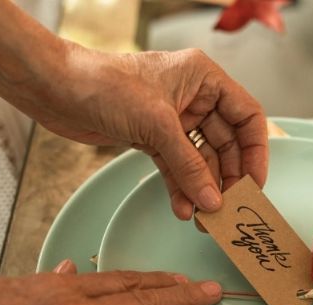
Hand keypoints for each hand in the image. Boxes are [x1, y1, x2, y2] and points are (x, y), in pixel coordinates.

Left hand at [33, 46, 268, 220]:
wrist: (56, 89)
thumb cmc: (103, 84)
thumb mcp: (156, 125)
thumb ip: (189, 165)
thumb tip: (213, 200)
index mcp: (204, 78)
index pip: (247, 116)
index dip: (256, 152)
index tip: (255, 184)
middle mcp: (193, 97)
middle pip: (227, 144)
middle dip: (227, 178)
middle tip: (227, 209)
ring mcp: (173, 119)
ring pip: (201, 160)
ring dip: (202, 189)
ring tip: (204, 217)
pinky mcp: (152, 138)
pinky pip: (176, 167)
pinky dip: (180, 188)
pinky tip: (183, 209)